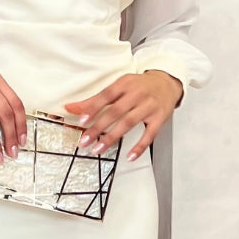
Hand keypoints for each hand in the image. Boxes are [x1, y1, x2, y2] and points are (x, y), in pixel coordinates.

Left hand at [63, 70, 182, 162]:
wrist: (167, 82)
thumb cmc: (139, 86)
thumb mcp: (119, 87)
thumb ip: (96, 99)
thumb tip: (72, 108)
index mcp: (125, 83)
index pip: (106, 96)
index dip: (93, 108)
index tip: (81, 121)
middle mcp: (137, 94)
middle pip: (115, 111)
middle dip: (98, 127)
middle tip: (85, 141)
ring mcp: (149, 106)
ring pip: (129, 123)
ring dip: (112, 137)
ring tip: (99, 149)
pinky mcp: (159, 118)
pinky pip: (150, 135)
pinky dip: (140, 147)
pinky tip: (130, 156)